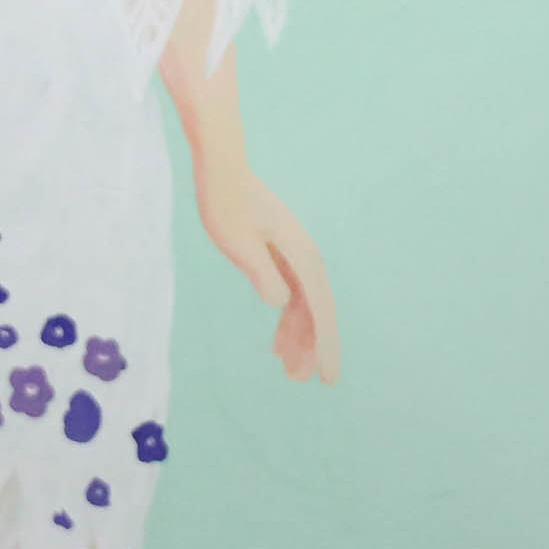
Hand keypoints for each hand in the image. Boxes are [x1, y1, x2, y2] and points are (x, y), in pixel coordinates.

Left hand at [195, 160, 338, 383]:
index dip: (324, 347)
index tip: (327, 378)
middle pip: (316, 312)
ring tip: (288, 368)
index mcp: (302, 257)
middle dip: (313, 347)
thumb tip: (281, 302)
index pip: (320, 311)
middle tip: (302, 380)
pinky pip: (292, 292)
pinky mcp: (280, 250)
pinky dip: (288, 318)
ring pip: (304, 304)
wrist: (222, 168)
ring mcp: (294, 253)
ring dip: (299, 335)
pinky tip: (277, 341)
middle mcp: (305, 256)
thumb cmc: (225, 203)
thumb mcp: (239, 242)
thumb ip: (262, 272)